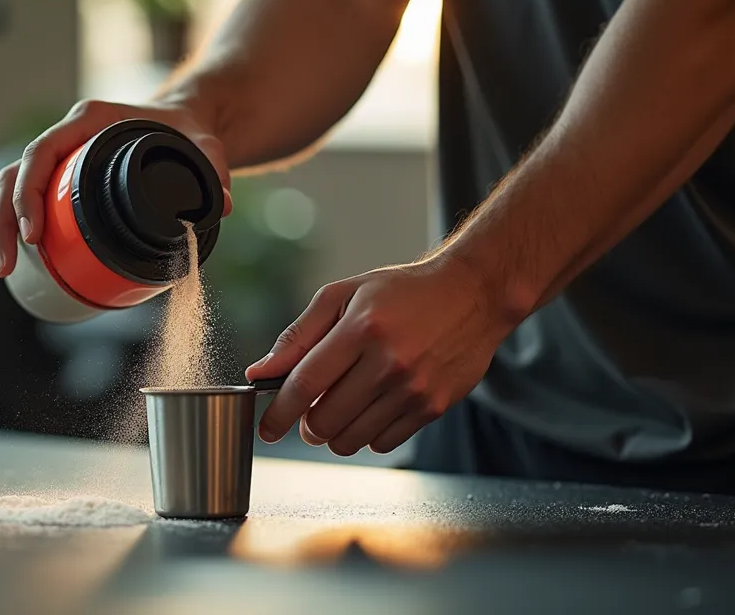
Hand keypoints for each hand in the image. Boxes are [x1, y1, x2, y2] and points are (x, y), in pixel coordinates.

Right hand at [0, 99, 231, 277]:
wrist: (186, 123)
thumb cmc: (188, 130)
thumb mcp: (204, 147)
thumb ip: (215, 170)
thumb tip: (223, 205)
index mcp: (90, 121)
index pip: (42, 151)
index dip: (29, 191)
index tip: (33, 233)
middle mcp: (68, 136)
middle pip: (15, 174)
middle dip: (4, 220)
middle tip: (8, 264)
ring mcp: (62, 158)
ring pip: (13, 187)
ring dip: (1, 227)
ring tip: (5, 271)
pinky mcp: (64, 179)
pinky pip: (30, 199)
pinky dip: (17, 228)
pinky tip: (19, 263)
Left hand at [245, 257, 514, 455]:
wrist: (472, 294)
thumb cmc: (402, 292)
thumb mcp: (343, 295)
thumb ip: (298, 335)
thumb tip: (262, 372)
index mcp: (361, 328)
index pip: (305, 384)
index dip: (278, 413)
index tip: (267, 428)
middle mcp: (389, 362)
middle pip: (324, 422)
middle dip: (307, 424)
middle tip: (311, 410)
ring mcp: (414, 389)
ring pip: (351, 440)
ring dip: (336, 431)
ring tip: (344, 405)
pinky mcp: (433, 407)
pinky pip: (382, 443)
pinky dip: (368, 433)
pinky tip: (373, 406)